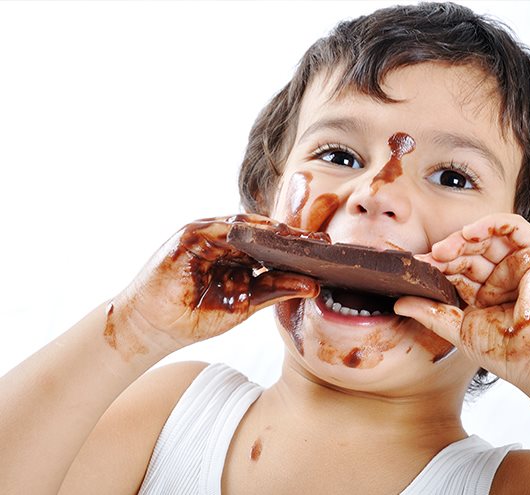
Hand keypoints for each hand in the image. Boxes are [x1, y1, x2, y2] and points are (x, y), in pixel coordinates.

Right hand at [107, 214, 318, 357]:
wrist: (152, 328)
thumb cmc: (193, 317)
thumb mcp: (243, 305)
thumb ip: (274, 291)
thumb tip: (312, 285)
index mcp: (240, 261)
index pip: (274, 251)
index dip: (298, 251)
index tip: (327, 254)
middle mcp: (227, 245)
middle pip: (265, 235)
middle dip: (293, 238)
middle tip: (323, 241)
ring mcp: (208, 236)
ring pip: (247, 227)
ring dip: (274, 232)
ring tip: (300, 238)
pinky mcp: (191, 234)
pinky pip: (221, 227)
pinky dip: (244, 230)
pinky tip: (267, 235)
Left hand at [394, 213, 529, 394]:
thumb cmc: (508, 352)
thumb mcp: (460, 330)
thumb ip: (431, 314)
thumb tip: (398, 303)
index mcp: (487, 295)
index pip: (457, 272)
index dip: (435, 268)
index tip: (412, 270)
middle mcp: (503, 277)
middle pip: (469, 254)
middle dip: (445, 255)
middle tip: (424, 261)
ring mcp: (521, 264)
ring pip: (486, 238)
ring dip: (461, 240)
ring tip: (441, 251)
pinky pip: (513, 226)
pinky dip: (489, 223)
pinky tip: (468, 234)